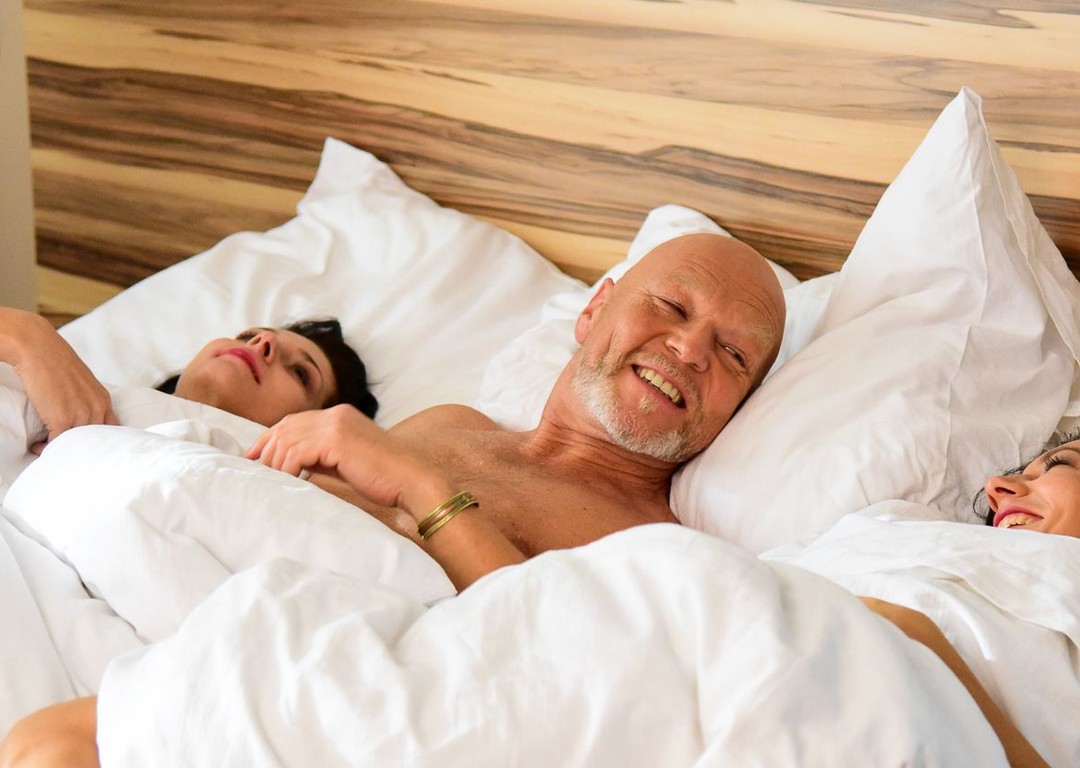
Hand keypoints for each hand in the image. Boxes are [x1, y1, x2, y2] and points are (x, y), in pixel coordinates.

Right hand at [1, 309, 116, 451]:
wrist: (39, 349)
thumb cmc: (55, 363)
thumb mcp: (81, 383)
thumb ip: (86, 401)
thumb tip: (77, 419)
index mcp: (103, 400)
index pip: (111, 430)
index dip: (98, 441)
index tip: (83, 446)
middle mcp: (97, 408)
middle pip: (95, 441)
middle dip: (79, 449)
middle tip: (63, 451)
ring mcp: (81, 414)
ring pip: (76, 444)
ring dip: (60, 449)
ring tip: (46, 448)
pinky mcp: (62, 419)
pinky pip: (57, 443)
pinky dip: (45, 448)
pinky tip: (36, 445)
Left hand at [246, 405, 451, 514]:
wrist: (412, 480)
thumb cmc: (383, 478)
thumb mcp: (346, 460)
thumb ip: (321, 454)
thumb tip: (291, 463)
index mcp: (340, 415)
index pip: (295, 420)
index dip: (270, 436)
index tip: (254, 455)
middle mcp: (336, 414)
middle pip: (287, 427)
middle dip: (265, 448)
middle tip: (252, 468)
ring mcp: (336, 425)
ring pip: (288, 440)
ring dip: (274, 462)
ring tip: (268, 480)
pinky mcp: (336, 440)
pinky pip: (296, 453)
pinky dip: (285, 468)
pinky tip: (284, 481)